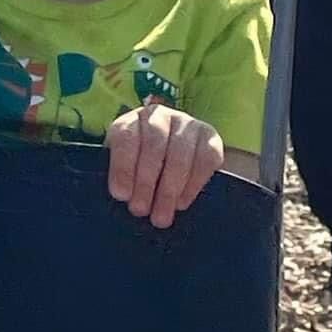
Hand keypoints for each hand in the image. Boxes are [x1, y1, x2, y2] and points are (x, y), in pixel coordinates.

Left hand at [105, 103, 223, 228]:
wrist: (173, 165)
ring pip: (180, 153)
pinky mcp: (210, 136)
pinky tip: (181, 202)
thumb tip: (122, 196)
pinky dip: (193, 185)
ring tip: (161, 215)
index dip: (122, 166)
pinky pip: (205, 159)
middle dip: (146, 181)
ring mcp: (187, 123)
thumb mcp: (126, 171)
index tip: (121, 195)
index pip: (126, 136)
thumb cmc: (141, 171)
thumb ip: (122, 180)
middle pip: (154, 144)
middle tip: (141, 210)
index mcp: (132, 121)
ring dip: (169, 189)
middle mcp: (159, 116)